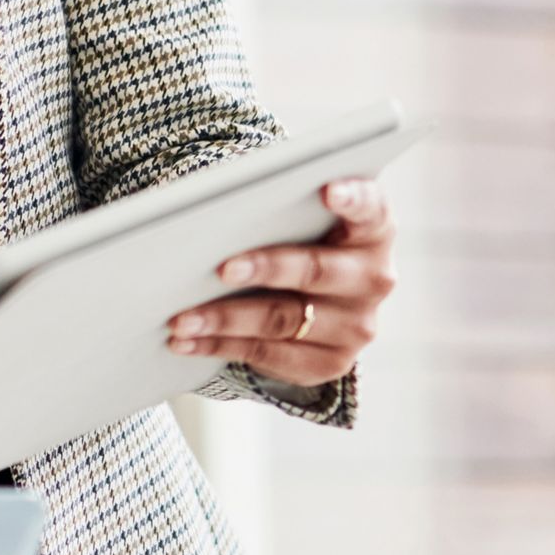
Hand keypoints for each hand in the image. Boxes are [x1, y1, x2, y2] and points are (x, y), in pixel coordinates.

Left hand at [167, 178, 393, 388]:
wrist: (320, 300)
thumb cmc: (300, 239)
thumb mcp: (304, 218)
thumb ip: (281, 206)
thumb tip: (216, 209)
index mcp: (372, 229)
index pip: (370, 208)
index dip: (352, 198)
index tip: (328, 191)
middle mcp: (373, 278)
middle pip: (316, 271)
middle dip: (267, 268)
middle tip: (222, 268)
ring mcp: (356, 326)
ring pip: (283, 320)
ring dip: (225, 319)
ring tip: (181, 319)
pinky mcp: (331, 363)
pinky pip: (268, 355)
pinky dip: (221, 346)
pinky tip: (187, 341)